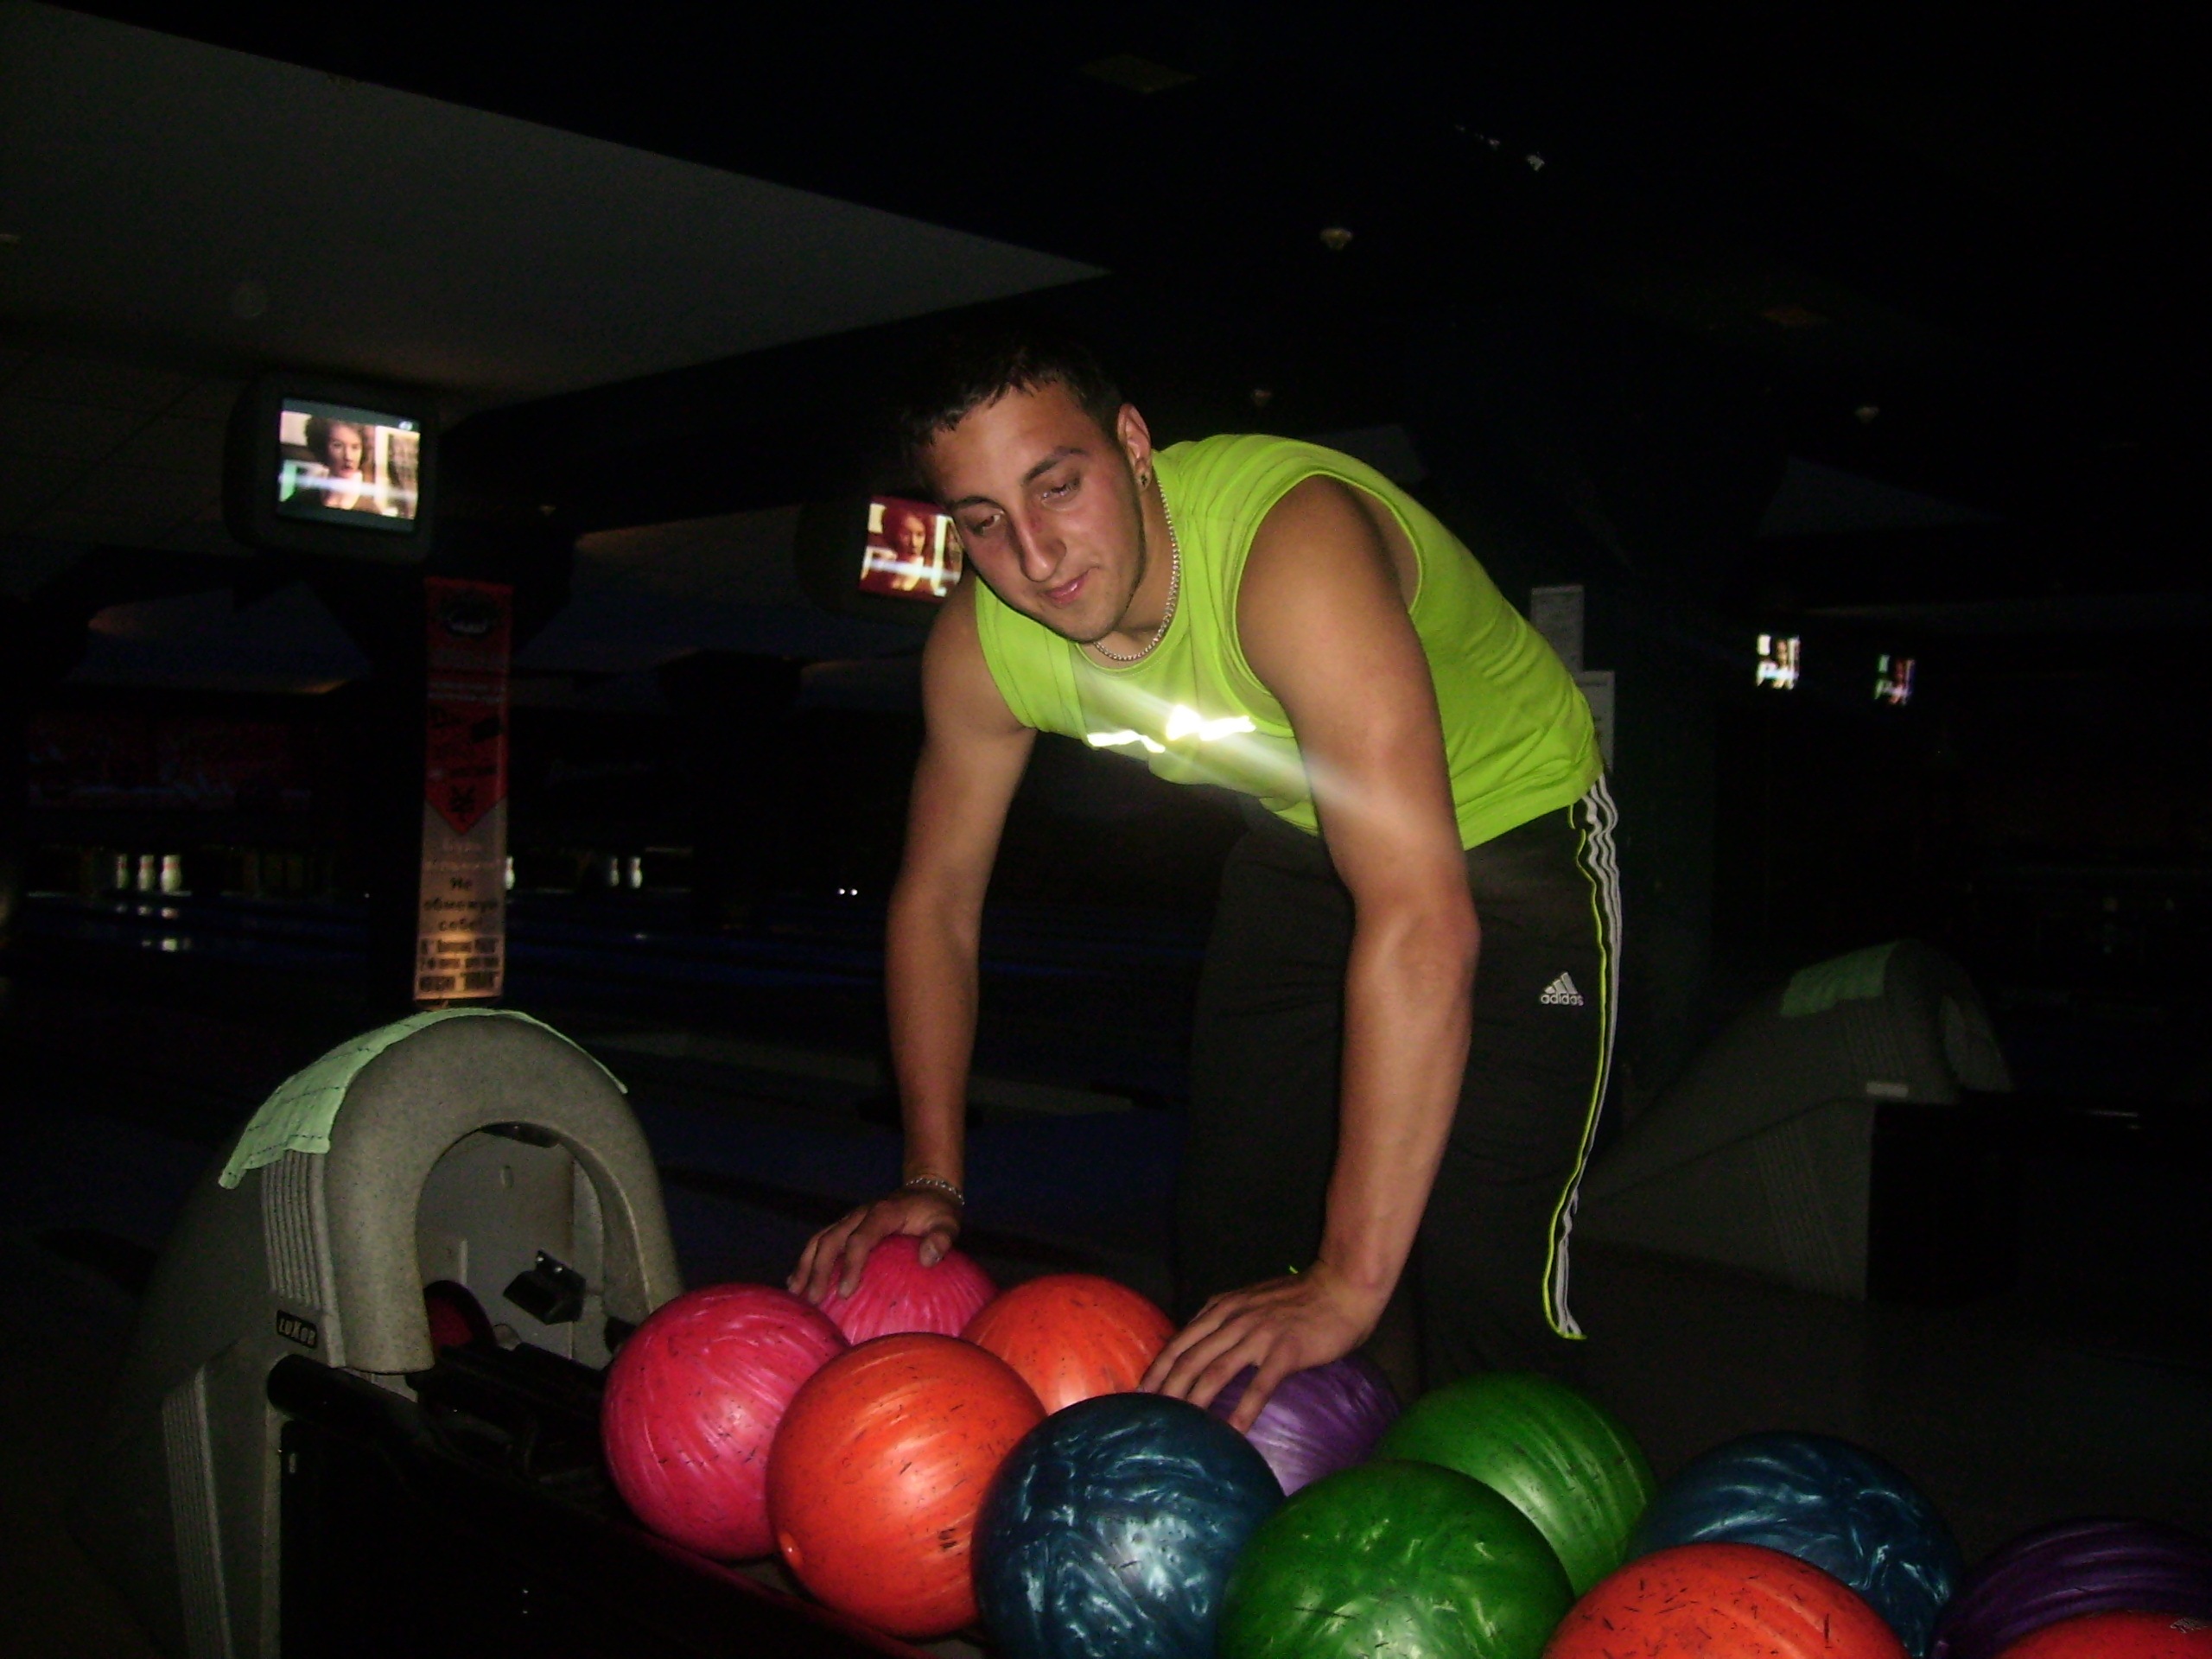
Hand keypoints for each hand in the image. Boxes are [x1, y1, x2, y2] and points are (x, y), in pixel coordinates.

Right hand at [788, 1188, 961, 1303]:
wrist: (926, 1188)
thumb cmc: (937, 1211)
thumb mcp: (947, 1222)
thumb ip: (941, 1239)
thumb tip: (928, 1260)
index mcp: (883, 1213)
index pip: (860, 1239)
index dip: (851, 1265)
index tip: (846, 1293)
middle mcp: (861, 1213)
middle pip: (831, 1239)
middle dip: (819, 1269)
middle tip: (814, 1300)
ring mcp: (851, 1218)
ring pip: (820, 1239)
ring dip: (806, 1264)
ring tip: (796, 1292)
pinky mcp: (847, 1225)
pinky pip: (821, 1240)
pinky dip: (807, 1260)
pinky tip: (797, 1282)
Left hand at [1140, 1262, 1385, 1432]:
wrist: (1342, 1286)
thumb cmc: (1300, 1298)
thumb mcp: (1251, 1300)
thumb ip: (1226, 1318)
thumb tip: (1202, 1342)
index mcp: (1223, 1308)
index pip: (1180, 1341)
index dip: (1158, 1368)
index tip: (1141, 1391)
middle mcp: (1234, 1320)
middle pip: (1190, 1359)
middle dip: (1166, 1389)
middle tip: (1148, 1416)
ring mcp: (1259, 1335)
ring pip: (1215, 1371)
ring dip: (1193, 1401)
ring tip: (1179, 1427)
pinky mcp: (1285, 1351)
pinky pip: (1259, 1385)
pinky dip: (1243, 1410)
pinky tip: (1233, 1432)